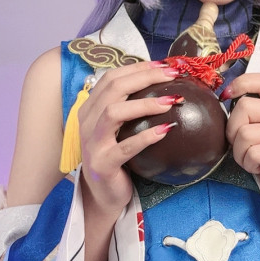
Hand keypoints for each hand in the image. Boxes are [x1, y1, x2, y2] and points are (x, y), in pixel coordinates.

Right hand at [78, 61, 179, 217]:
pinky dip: (146, 137)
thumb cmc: (116, 157)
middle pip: (114, 89)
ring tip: (170, 101)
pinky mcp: (103, 164)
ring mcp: (92, 143)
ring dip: (145, 104)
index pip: (112, 78)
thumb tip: (162, 84)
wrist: (103, 195)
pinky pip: (125, 147)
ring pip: (114, 113)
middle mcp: (87, 122)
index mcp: (90, 109)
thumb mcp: (118, 129)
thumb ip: (129, 108)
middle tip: (173, 76)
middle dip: (145, 77)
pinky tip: (165, 130)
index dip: (138, 68)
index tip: (165, 65)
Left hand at [224, 72, 259, 212]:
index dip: (242, 83)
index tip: (227, 97)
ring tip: (251, 161)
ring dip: (240, 154)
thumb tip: (222, 110)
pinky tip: (258, 168)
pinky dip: (249, 164)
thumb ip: (249, 120)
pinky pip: (254, 153)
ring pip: (245, 133)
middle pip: (244, 107)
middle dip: (232, 131)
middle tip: (241, 148)